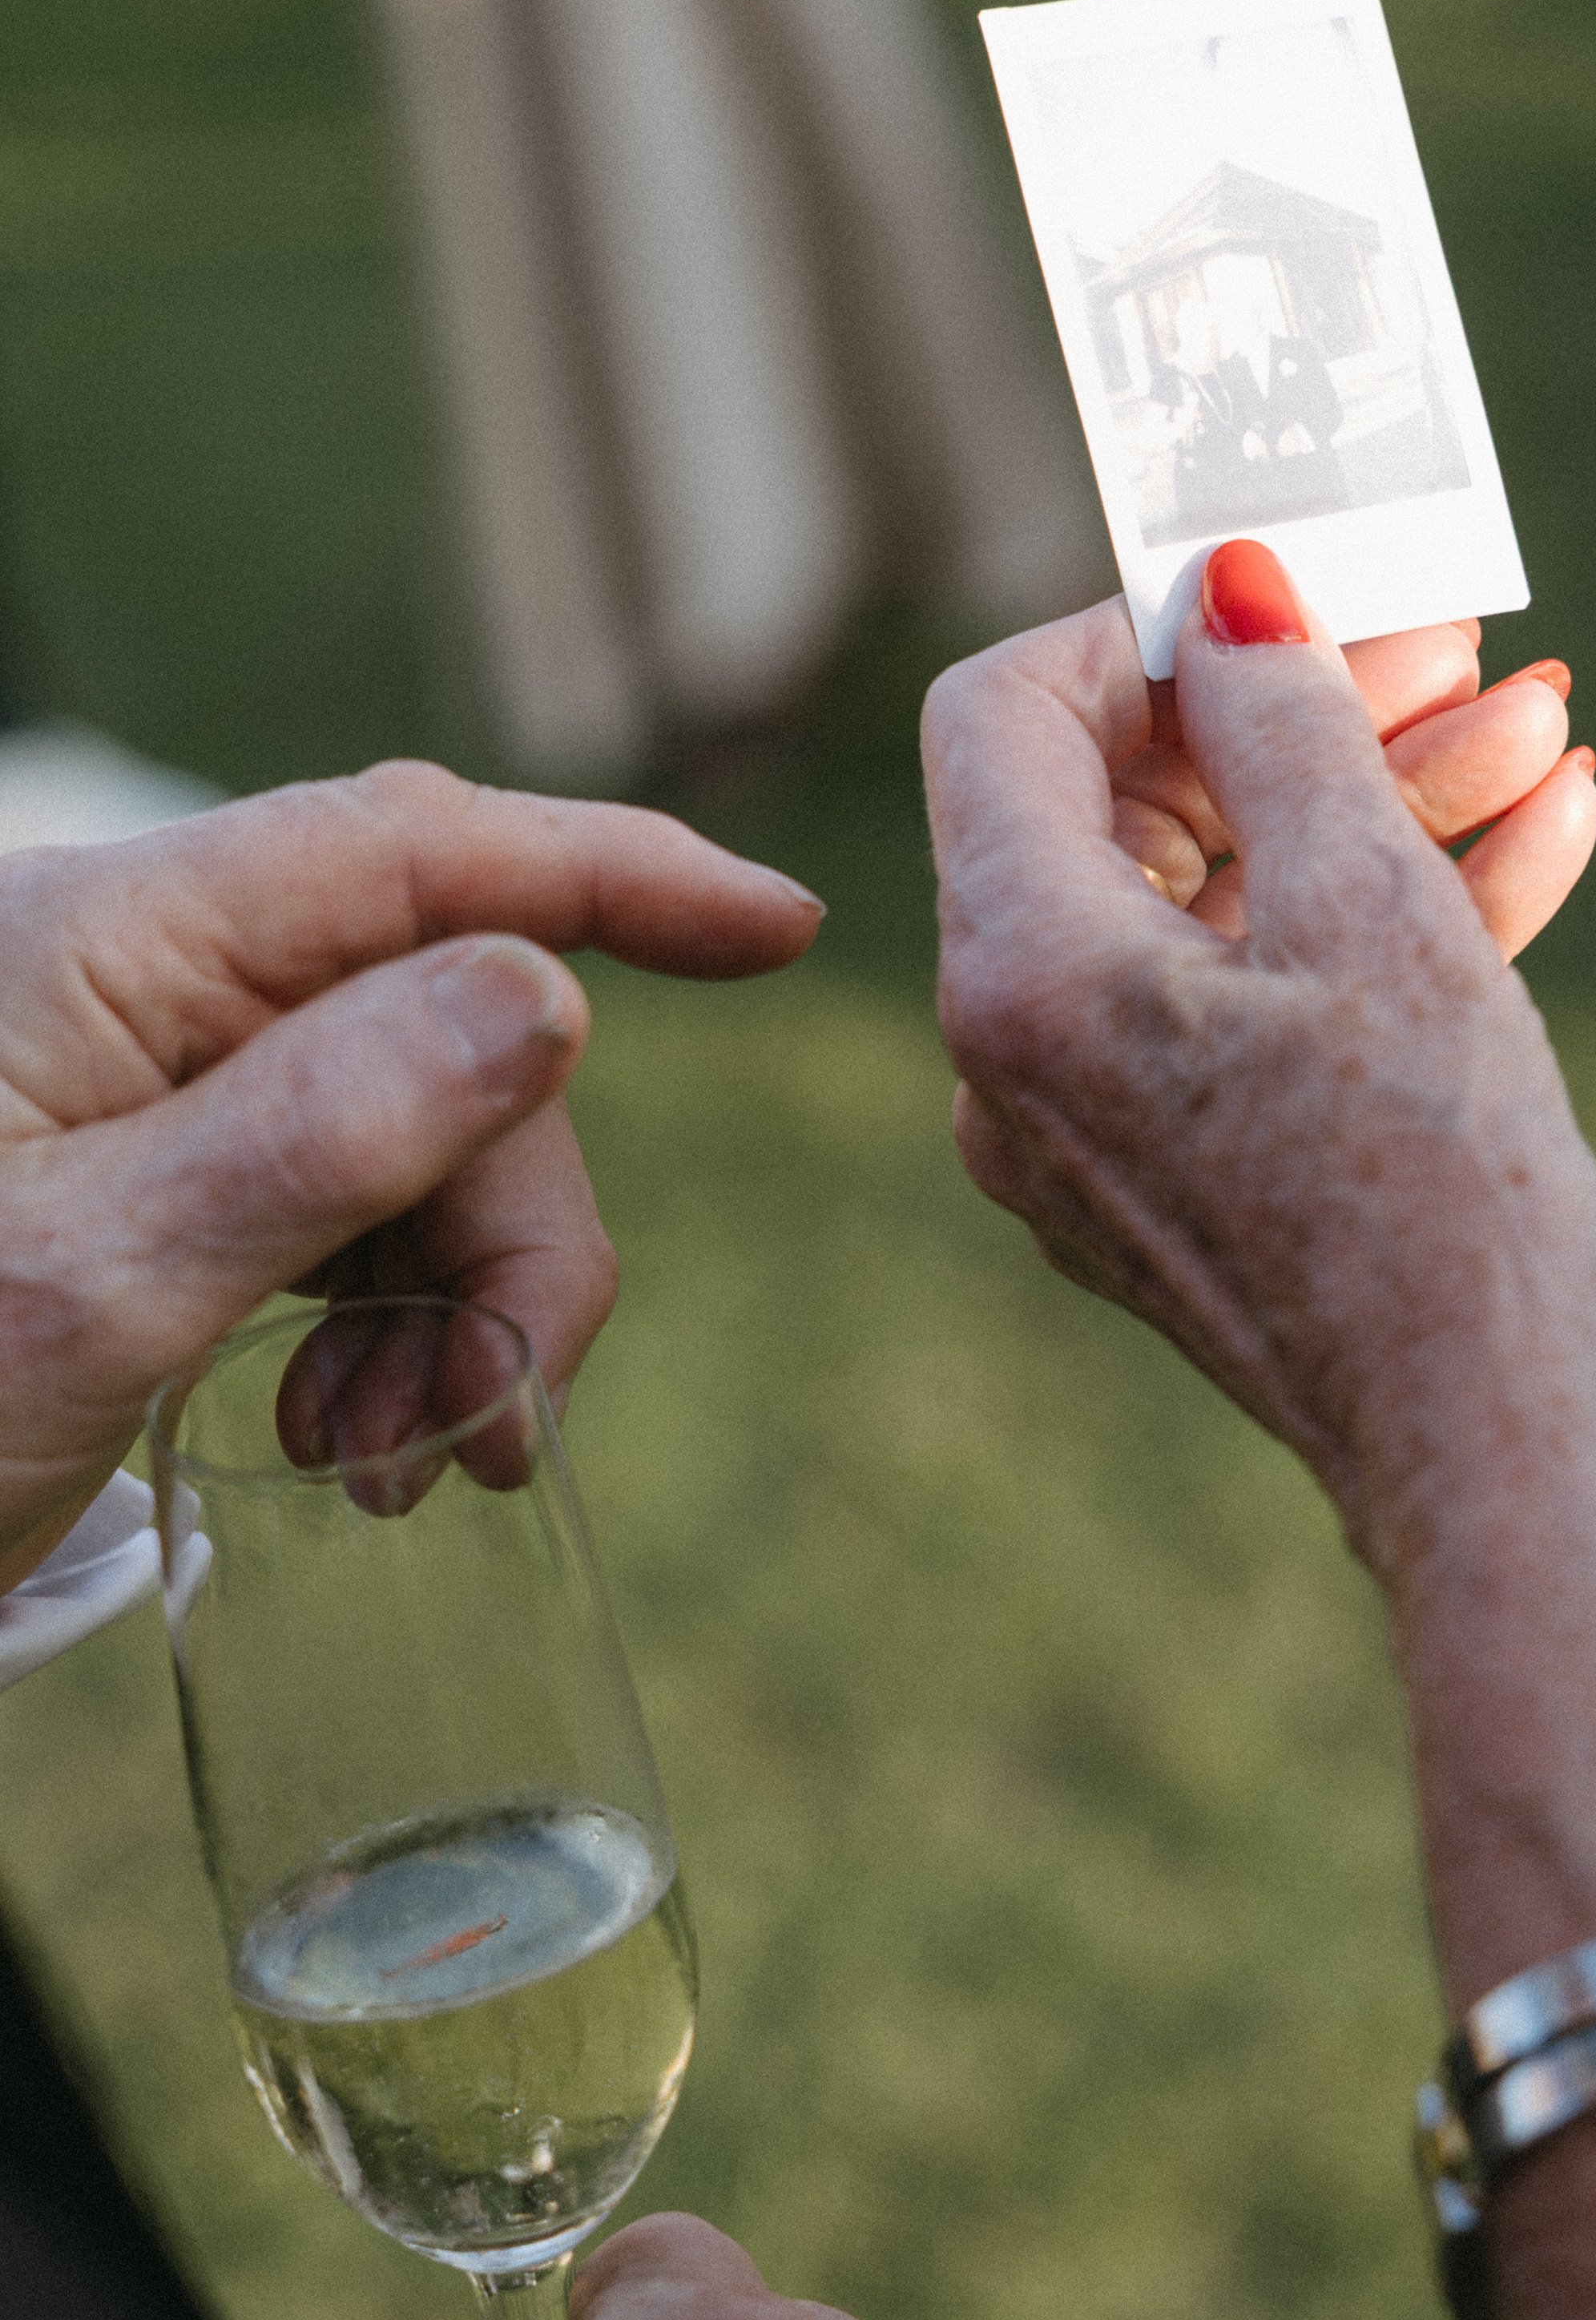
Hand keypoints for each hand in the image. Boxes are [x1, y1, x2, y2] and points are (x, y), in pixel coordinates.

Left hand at [0, 763, 821, 1579]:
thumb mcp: (94, 1287)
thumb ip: (322, 1128)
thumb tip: (545, 990)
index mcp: (114, 948)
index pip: (414, 848)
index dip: (613, 873)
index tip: (777, 930)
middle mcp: (151, 984)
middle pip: (453, 1033)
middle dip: (514, 1230)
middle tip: (497, 1428)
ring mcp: (162, 1078)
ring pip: (430, 1136)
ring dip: (460, 1310)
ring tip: (397, 1471)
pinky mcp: (173, 1170)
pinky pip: (362, 1206)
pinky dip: (403, 1329)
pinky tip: (360, 1445)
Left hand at [922, 557, 1595, 1521]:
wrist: (1509, 1462)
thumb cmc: (1439, 1191)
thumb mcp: (1367, 904)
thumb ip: (1279, 721)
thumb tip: (1222, 588)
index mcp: (1018, 974)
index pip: (1003, 715)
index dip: (1142, 630)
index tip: (1288, 601)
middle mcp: (1017, 1060)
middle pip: (1125, 810)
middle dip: (1303, 719)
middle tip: (1463, 658)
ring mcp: (1095, 1135)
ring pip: (1215, 909)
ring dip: (1376, 809)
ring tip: (1543, 738)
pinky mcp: (1181, 1185)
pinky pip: (1253, 1010)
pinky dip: (1371, 926)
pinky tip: (1533, 838)